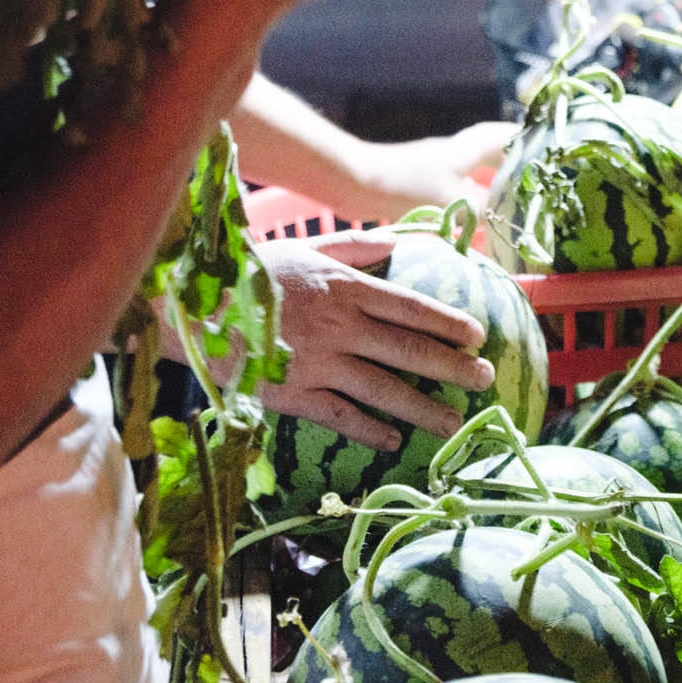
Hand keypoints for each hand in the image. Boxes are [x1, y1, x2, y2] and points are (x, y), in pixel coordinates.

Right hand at [253, 233, 496, 448]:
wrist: (197, 309)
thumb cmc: (255, 274)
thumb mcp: (308, 250)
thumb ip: (354, 247)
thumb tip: (396, 241)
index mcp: (347, 289)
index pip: (410, 307)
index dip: (447, 322)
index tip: (477, 335)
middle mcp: (340, 327)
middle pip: (407, 350)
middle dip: (451, 366)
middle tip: (484, 378)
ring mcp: (318, 364)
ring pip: (382, 389)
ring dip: (422, 408)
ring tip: (453, 422)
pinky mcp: (294, 394)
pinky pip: (339, 416)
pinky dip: (369, 430)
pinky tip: (393, 441)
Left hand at [344, 121, 518, 216]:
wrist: (355, 182)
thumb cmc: (405, 184)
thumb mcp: (452, 199)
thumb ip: (483, 210)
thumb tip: (510, 221)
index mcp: (467, 149)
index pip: (506, 136)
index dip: (529, 141)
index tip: (550, 151)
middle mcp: (456, 152)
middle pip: (493, 151)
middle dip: (515, 163)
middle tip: (534, 183)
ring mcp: (439, 167)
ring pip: (476, 171)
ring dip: (493, 183)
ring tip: (511, 206)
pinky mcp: (424, 183)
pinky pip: (460, 188)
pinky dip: (473, 201)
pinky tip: (475, 222)